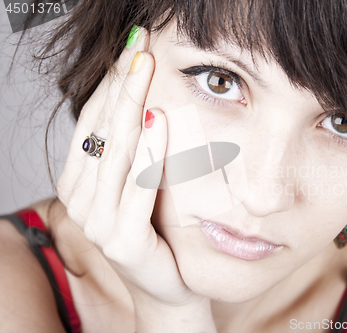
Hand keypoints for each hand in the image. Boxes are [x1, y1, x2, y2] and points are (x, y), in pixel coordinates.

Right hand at [56, 26, 214, 328]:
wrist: (167, 283)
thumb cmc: (153, 228)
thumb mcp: (135, 182)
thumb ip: (130, 150)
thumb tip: (141, 102)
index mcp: (78, 181)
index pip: (92, 123)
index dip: (110, 85)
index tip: (130, 52)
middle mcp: (80, 199)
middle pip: (103, 131)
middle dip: (122, 86)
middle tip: (139, 48)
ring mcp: (98, 221)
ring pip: (117, 153)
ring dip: (132, 107)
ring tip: (145, 71)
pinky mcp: (123, 239)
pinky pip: (139, 187)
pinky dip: (150, 153)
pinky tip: (160, 123)